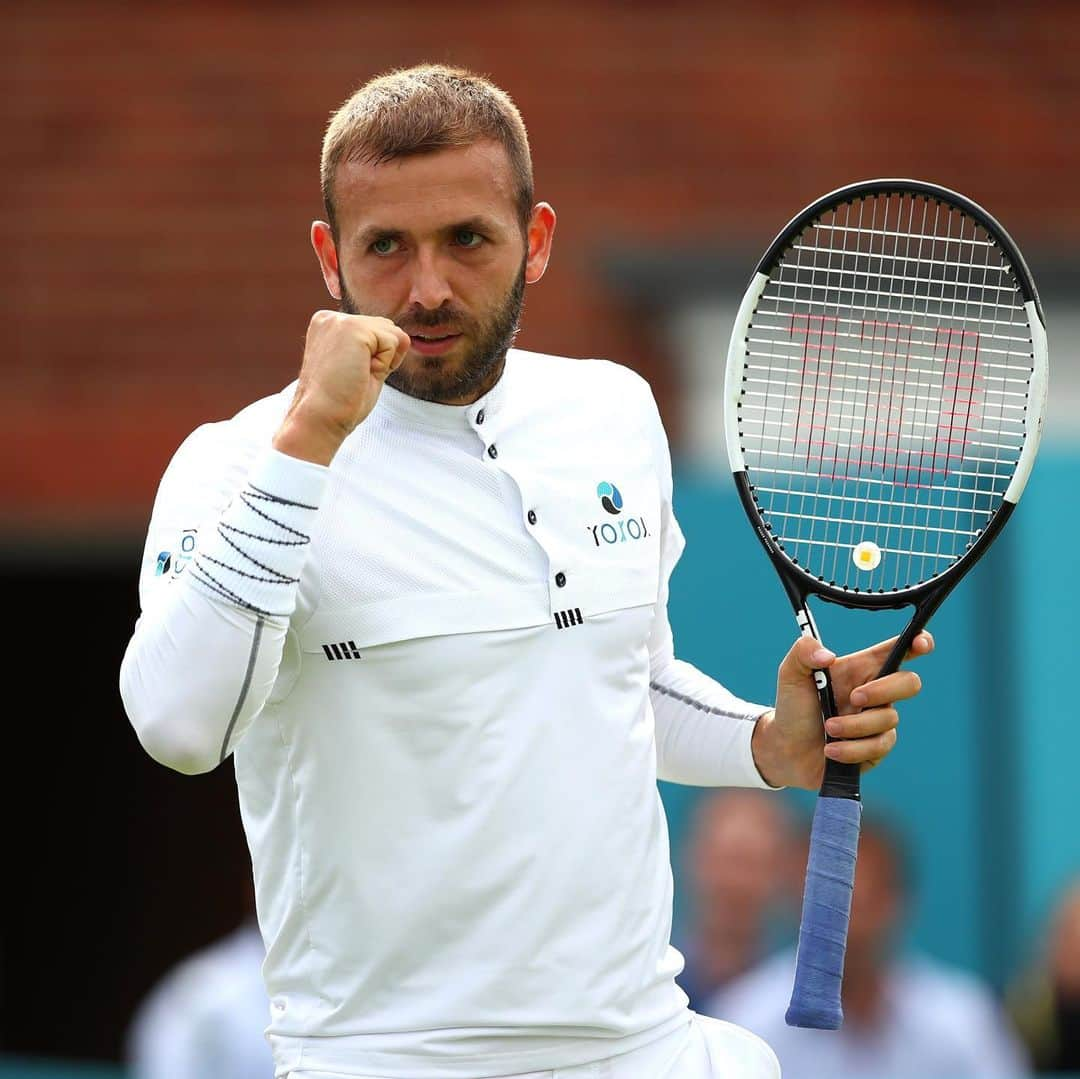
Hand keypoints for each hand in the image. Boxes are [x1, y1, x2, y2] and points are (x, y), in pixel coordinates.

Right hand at [273, 311, 410, 464]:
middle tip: (355, 377)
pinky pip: (393, 341)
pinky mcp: (353, 329)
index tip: (349, 376)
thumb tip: (403, 337)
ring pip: (392, 334)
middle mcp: (331, 318)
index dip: (375, 359)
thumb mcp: (359, 365)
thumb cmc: (339, 402)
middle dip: (382, 357)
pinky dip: (385, 364)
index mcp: (329, 325)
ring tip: (357, 375)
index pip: (375, 331)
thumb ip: (376, 347)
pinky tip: (361, 373)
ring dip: (384, 361)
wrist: (319, 419)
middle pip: (387, 328)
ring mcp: (340, 321)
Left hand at [751, 631, 933, 789]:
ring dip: (854, 725)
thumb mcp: (790, 674)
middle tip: (853, 698)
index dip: (918, 642)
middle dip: (883, 690)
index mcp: (860, 669)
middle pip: (909, 683)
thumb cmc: (793, 707)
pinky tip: (831, 749)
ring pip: (889, 719)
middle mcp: (875, 693)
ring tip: (828, 728)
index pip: (897, 651)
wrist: (785, 748)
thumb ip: (803, 652)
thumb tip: (828, 656)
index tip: (921, 643)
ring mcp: (878, 721)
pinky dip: (851, 748)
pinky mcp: (876, 748)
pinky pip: (878, 746)